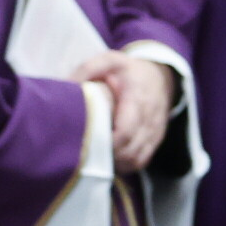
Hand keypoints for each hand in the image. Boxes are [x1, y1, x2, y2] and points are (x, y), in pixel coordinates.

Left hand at [73, 50, 177, 172]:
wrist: (161, 76)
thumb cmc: (128, 70)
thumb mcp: (108, 60)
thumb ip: (87, 70)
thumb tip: (65, 86)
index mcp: (137, 98)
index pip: (126, 131)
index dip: (108, 144)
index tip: (89, 143)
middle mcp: (150, 118)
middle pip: (130, 150)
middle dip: (109, 157)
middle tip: (87, 154)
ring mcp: (155, 131)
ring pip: (137, 159)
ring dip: (118, 164)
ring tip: (98, 159)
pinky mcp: (156, 140)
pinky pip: (143, 160)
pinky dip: (127, 165)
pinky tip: (112, 161)